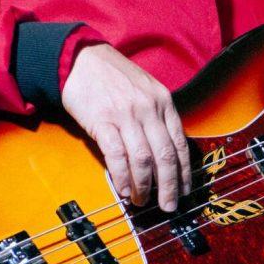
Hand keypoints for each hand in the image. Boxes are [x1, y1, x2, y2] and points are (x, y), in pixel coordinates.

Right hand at [62, 43, 190, 210]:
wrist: (80, 58)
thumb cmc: (113, 76)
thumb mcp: (145, 89)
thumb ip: (157, 116)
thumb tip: (164, 153)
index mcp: (163, 102)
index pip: (180, 143)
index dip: (183, 172)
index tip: (184, 191)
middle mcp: (148, 109)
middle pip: (165, 156)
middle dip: (169, 186)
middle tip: (168, 206)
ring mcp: (126, 115)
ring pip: (143, 159)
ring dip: (144, 186)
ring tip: (142, 201)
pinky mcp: (102, 121)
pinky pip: (117, 155)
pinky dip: (122, 176)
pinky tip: (124, 189)